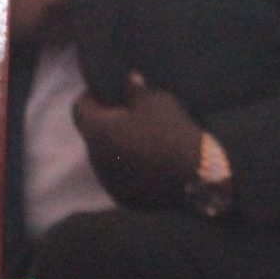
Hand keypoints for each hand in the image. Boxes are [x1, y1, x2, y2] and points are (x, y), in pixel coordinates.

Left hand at [72, 75, 202, 207]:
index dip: (96, 96)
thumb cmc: (174, 133)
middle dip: (111, 123)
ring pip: (107, 156)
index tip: (116, 92)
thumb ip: (135, 88)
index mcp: (96, 131)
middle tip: (138, 117)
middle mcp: (94, 158)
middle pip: (95, 133)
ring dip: (121, 147)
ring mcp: (108, 181)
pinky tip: (156, 164)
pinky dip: (132, 169)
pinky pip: (121, 177)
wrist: (199, 178)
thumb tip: (128, 81)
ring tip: (150, 142)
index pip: (80, 106)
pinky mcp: (124, 197)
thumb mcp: (157, 100)